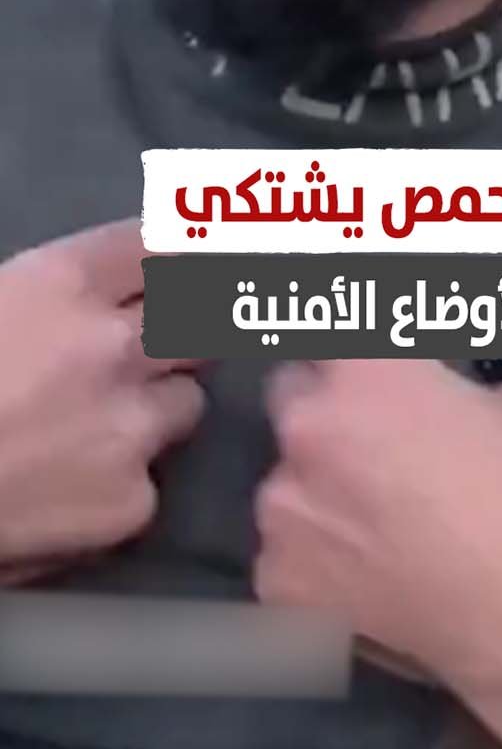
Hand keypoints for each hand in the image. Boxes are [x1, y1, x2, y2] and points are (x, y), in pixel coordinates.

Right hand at [0, 222, 205, 575]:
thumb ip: (50, 294)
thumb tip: (106, 289)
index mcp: (63, 282)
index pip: (163, 244)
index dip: (186, 252)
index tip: (202, 260)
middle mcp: (115, 345)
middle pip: (203, 318)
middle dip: (190, 330)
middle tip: (168, 344)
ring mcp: (130, 427)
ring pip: (188, 403)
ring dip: (158, 407)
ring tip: (101, 427)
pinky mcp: (131, 505)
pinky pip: (150, 482)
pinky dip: (122, 484)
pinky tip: (70, 493)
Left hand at [255, 361, 501, 718]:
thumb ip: (448, 387)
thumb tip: (432, 396)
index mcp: (364, 373)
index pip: (323, 329)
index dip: (345, 348)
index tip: (361, 365)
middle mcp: (306, 429)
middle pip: (290, 394)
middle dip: (325, 410)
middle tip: (376, 445)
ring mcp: (283, 510)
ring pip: (286, 480)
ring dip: (319, 489)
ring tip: (379, 529)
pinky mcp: (277, 584)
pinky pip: (287, 553)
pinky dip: (318, 561)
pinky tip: (369, 581)